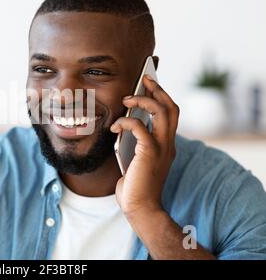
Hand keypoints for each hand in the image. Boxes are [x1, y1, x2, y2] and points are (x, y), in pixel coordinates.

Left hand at [110, 75, 179, 218]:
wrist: (140, 206)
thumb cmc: (135, 184)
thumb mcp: (136, 157)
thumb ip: (136, 141)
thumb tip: (124, 122)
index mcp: (166, 144)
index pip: (171, 113)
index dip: (162, 96)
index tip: (151, 84)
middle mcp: (168, 143)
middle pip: (171, 107)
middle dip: (158, 90)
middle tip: (144, 79)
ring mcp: (161, 148)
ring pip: (161, 112)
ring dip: (144, 100)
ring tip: (127, 99)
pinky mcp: (150, 153)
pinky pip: (139, 127)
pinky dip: (126, 121)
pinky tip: (115, 126)